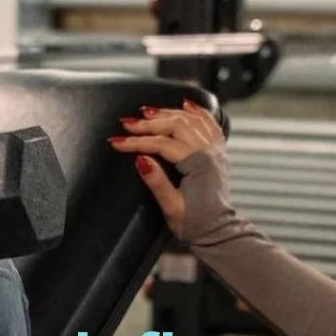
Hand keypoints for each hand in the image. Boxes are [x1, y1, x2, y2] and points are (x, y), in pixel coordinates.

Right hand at [109, 100, 226, 242]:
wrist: (217, 231)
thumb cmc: (195, 223)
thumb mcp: (171, 207)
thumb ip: (157, 182)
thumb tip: (141, 159)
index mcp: (198, 165)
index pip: (162, 144)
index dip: (137, 141)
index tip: (117, 142)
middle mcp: (210, 152)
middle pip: (176, 125)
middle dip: (148, 123)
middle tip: (126, 123)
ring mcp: (216, 150)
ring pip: (191, 120)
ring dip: (167, 113)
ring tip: (146, 112)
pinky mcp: (218, 151)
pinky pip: (209, 123)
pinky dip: (197, 111)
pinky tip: (185, 104)